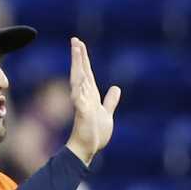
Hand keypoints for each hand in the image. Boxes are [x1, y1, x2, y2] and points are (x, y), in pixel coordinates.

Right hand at [63, 37, 122, 164]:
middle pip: (81, 72)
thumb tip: (116, 88)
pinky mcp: (82, 113)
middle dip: (78, 56)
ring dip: (77, 65)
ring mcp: (82, 104)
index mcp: (90, 95)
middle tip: (75, 40)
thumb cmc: (95, 134)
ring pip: (79, 80)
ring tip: (76, 51)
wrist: (89, 150)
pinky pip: (79, 99)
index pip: (86, 72)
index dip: (83, 58)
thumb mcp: (107, 113)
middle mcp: (84, 96)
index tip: (79, 44)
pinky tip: (79, 77)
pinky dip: (79, 88)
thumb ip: (110, 101)